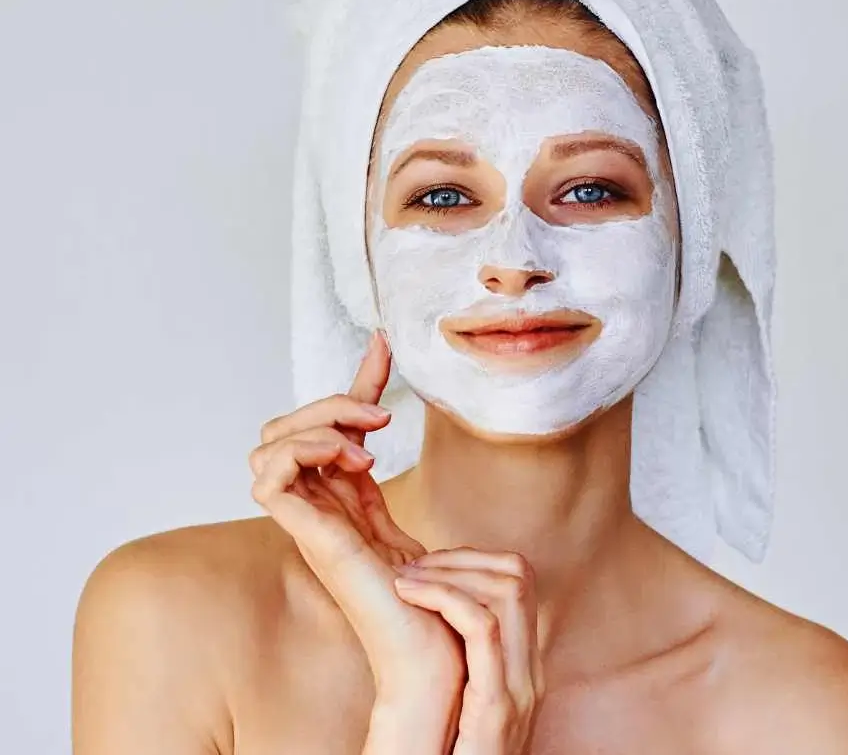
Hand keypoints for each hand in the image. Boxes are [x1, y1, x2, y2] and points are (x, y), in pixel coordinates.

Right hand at [249, 331, 465, 710]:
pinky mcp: (305, 534)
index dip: (355, 379)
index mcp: (339, 492)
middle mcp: (315, 502)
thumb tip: (401, 444)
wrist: (439, 644)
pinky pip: (267, 478)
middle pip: (284, 425)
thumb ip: (393, 470)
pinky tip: (351, 461)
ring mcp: (306, 518)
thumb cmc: (430, 589)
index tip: (386, 346)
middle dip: (328, 404)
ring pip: (267, 443)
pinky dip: (302, 452)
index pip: (329, 421)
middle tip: (379, 419)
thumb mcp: (410, 508)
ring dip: (315, 426)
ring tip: (364, 447)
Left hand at [393, 548, 545, 754]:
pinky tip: (411, 595)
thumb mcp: (457, 704)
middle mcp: (529, 673)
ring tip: (406, 580)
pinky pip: (484, 628)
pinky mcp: (497, 710)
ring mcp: (519, 690)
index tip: (429, 565)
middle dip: (462, 556)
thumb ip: (459, 661)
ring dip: (449, 570)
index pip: (518, 582)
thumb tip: (431, 606)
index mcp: (521, 667)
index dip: (474, 560)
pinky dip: (447, 598)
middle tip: (412, 565)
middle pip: (518, 575)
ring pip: (507, 590)